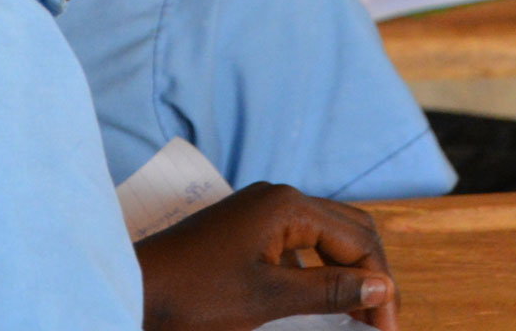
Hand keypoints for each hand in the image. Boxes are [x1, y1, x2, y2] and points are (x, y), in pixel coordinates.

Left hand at [134, 182, 398, 330]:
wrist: (133, 289)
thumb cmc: (194, 296)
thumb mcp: (268, 299)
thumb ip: (329, 290)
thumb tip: (381, 288)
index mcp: (287, 206)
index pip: (358, 240)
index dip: (380, 286)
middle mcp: (279, 197)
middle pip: (350, 229)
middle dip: (372, 274)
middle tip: (382, 324)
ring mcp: (262, 210)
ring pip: (328, 235)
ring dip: (349, 272)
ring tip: (361, 317)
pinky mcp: (249, 228)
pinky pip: (302, 243)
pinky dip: (322, 270)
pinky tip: (324, 301)